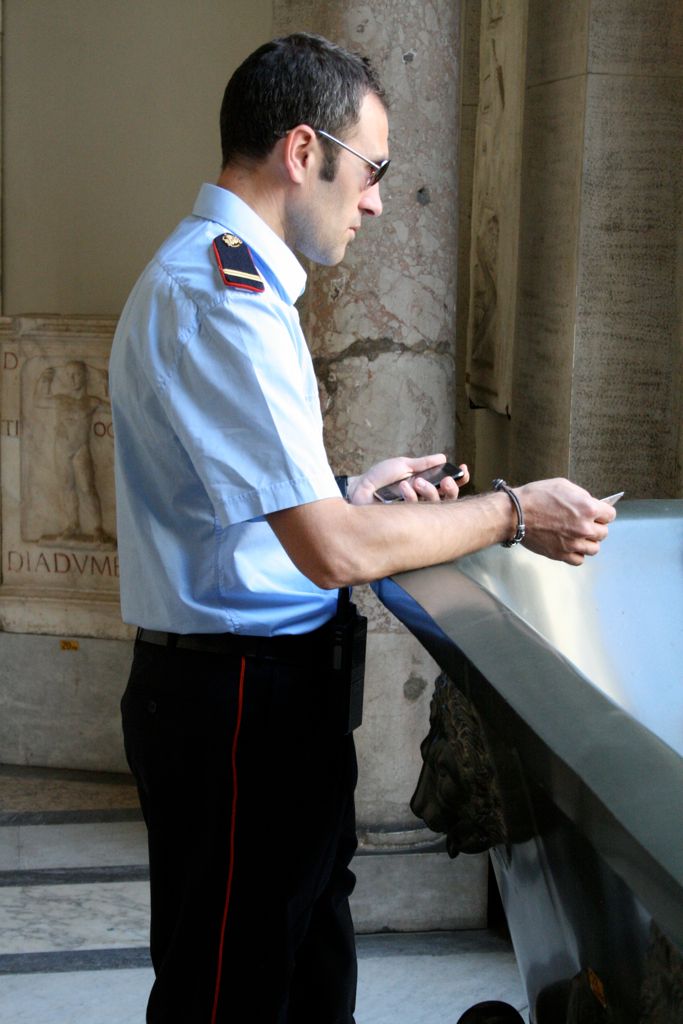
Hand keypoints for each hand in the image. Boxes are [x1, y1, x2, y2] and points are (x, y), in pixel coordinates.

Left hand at [348, 454, 469, 505]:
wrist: (360, 487)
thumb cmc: (380, 477)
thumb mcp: (403, 465)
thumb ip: (423, 464)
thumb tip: (443, 457)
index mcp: (426, 485)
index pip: (449, 486)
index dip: (460, 479)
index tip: (463, 468)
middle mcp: (424, 500)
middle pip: (450, 500)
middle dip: (452, 489)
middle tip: (445, 480)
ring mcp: (416, 511)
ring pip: (437, 508)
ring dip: (430, 492)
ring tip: (416, 482)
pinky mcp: (406, 520)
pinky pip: (418, 513)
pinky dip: (412, 497)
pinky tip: (402, 488)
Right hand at [514, 478, 616, 565]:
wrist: (515, 513)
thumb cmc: (536, 496)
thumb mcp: (564, 485)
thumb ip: (582, 497)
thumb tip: (591, 504)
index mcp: (588, 508)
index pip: (610, 515)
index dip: (604, 513)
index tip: (598, 513)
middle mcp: (584, 528)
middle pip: (603, 533)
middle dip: (596, 527)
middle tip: (585, 523)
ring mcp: (573, 543)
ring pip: (594, 549)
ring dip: (589, 542)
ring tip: (579, 536)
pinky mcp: (561, 554)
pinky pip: (579, 560)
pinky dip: (577, 554)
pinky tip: (571, 546)